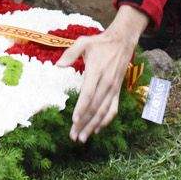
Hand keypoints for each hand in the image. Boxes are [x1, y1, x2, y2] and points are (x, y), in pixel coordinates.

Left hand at [57, 6, 145, 142]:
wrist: (123, 41)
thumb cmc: (100, 42)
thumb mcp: (84, 42)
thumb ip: (70, 53)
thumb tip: (57, 66)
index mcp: (96, 71)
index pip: (88, 93)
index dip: (81, 108)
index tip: (74, 120)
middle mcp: (106, 82)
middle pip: (94, 107)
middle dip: (84, 123)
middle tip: (73, 136)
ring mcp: (114, 88)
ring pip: (103, 111)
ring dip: (93, 126)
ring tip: (82, 138)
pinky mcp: (118, 91)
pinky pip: (113, 109)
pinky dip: (106, 121)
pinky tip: (97, 130)